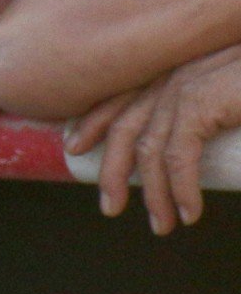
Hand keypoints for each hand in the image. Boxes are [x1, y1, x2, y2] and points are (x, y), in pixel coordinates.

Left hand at [77, 45, 240, 232]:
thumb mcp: (221, 83)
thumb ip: (199, 104)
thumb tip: (189, 135)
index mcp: (167, 68)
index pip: (116, 95)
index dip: (90, 121)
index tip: (72, 146)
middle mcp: (166, 76)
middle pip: (123, 127)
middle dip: (111, 170)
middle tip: (109, 206)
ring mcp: (181, 89)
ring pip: (149, 150)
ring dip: (154, 195)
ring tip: (162, 225)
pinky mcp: (201, 105)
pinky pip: (178, 157)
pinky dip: (182, 190)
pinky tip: (191, 213)